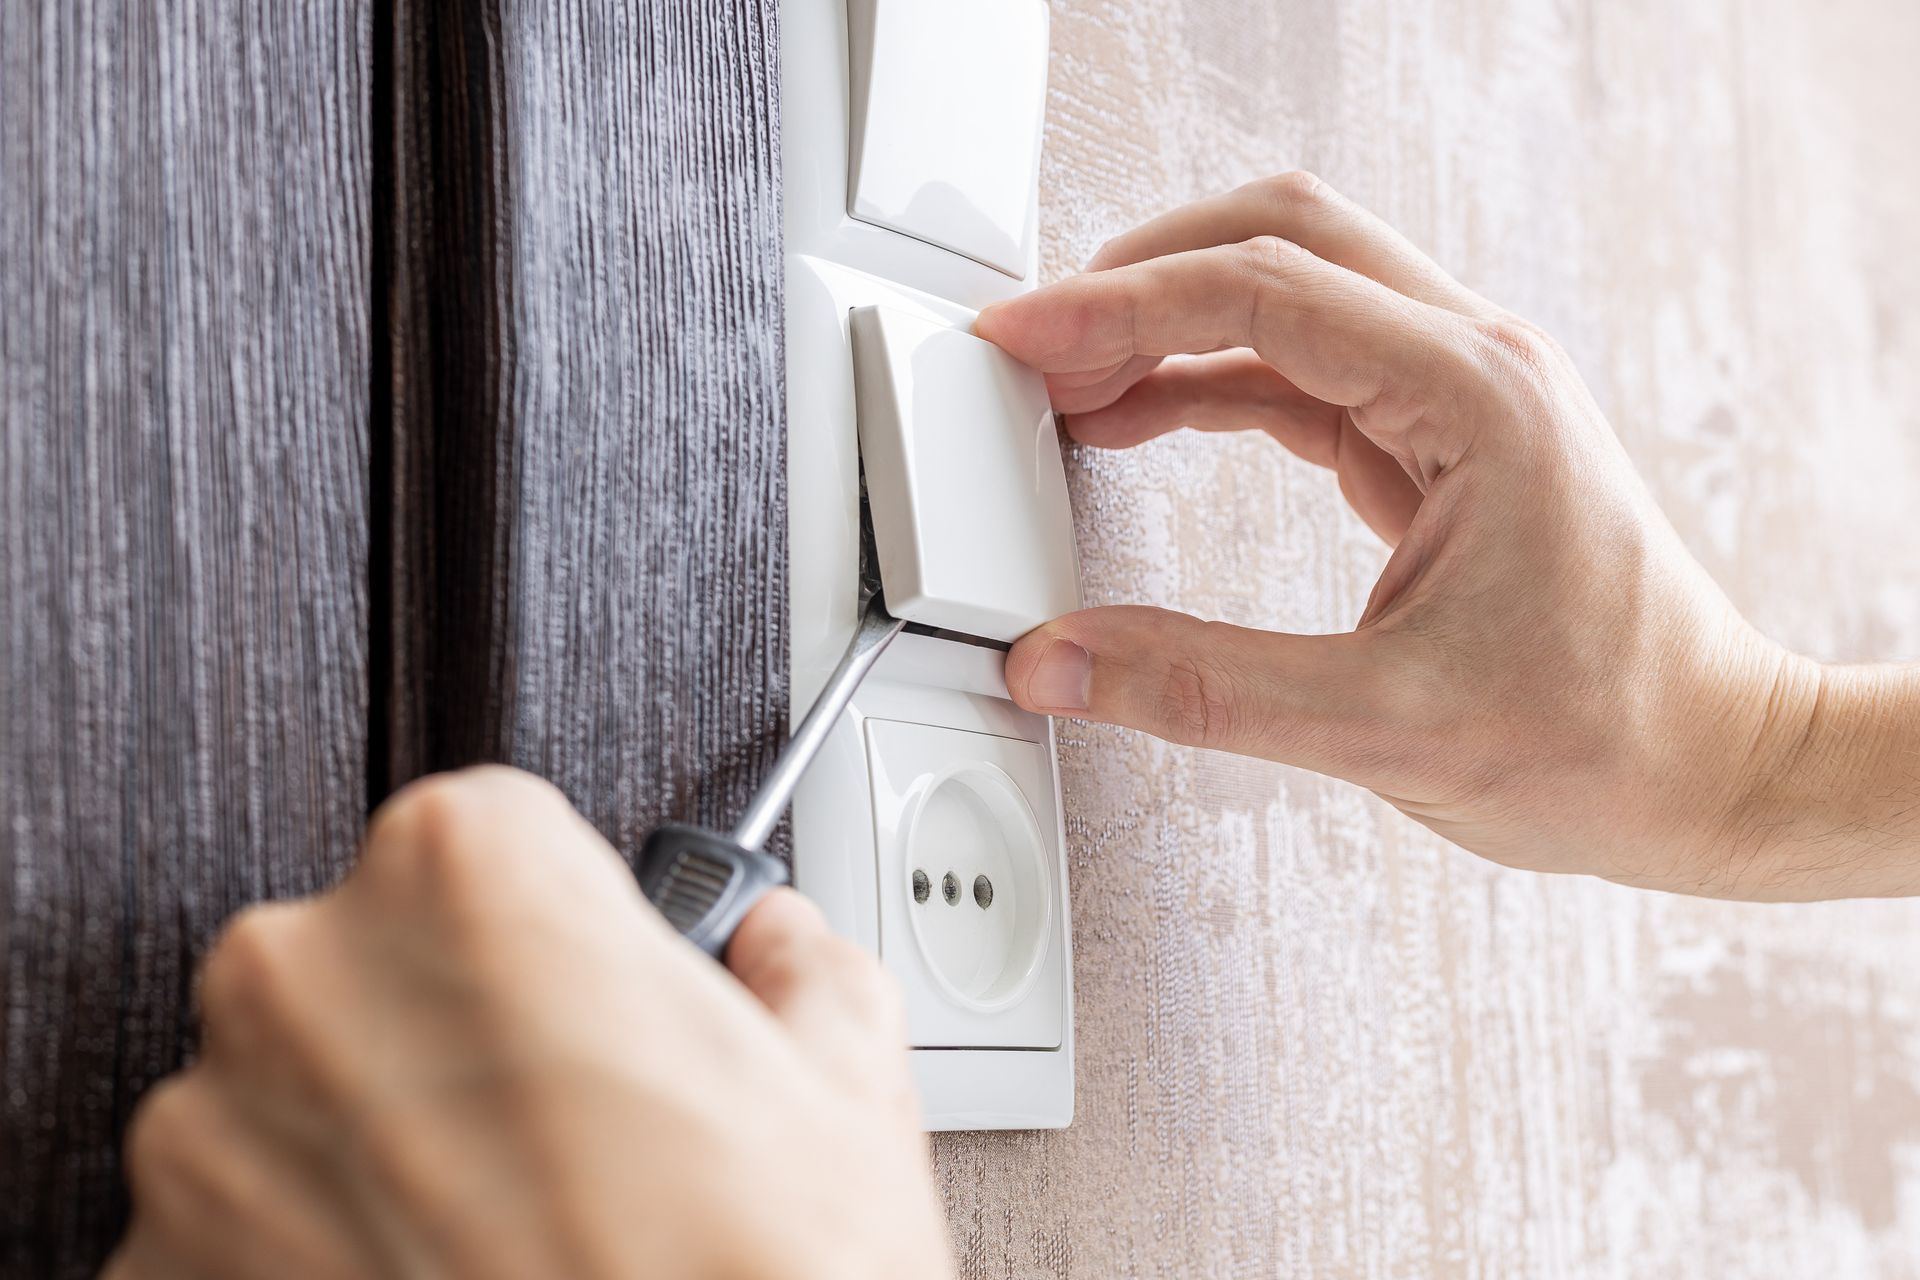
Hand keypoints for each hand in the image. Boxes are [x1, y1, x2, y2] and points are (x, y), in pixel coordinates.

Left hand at [105, 767, 952, 1279]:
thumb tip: (779, 956)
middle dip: (468, 1026)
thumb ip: (797, 968)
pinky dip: (317, 1251)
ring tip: (519, 1229)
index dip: (564, 920)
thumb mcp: (847, 1088)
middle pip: (383, 955)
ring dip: (385, 1142)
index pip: (491, 834)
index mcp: (466, 877)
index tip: (593, 981)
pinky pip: (242, 1222)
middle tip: (577, 1126)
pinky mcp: (161, 1275)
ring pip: (301, 1091)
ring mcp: (212, 1139)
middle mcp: (303, 981)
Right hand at [978, 172, 1919, 899]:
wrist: (1708, 767)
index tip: (1025, 339)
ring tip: (1068, 387)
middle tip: (1037, 348)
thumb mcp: (1383, 726)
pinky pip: (1299, 369)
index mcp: (1473, 395)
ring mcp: (1457, 392)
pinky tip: (1141, 418)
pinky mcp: (1436, 438)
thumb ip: (1201, 689)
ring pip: (1288, 290)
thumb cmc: (1604, 737)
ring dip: (1169, 323)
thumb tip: (1063, 661)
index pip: (1264, 293)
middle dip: (1140, 276)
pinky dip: (1208, 380)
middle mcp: (1472, 364)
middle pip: (1278, 239)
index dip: (1121, 308)